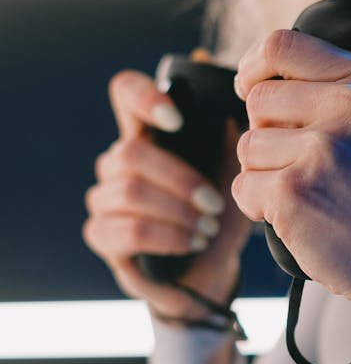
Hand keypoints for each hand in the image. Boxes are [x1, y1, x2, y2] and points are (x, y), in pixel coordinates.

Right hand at [83, 65, 251, 319]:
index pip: (125, 92)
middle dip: (181, 180)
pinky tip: (192, 243)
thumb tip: (226, 96)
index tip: (178, 121)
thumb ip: (228, 136)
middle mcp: (117, 161)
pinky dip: (168, 237)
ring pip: (130, 192)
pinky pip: (129, 230)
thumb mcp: (236, 175)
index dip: (143, 97)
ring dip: (179, 212)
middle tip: (215, 205)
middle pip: (131, 153)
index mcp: (148, 134)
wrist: (212, 271)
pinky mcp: (101, 235)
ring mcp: (104, 198)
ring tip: (208, 229)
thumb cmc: (220, 216)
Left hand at [232, 29, 350, 317]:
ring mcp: (318, 148)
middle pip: (257, 101)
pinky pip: (244, 187)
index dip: (254, 66)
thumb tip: (311, 59)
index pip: (283, 46)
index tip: (249, 85)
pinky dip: (261, 208)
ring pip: (249, 146)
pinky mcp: (293, 191)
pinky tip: (299, 218)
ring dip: (267, 175)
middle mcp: (346, 106)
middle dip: (269, 135)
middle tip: (306, 166)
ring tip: (312, 195)